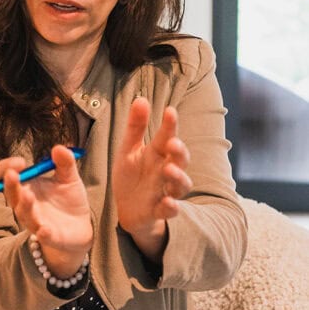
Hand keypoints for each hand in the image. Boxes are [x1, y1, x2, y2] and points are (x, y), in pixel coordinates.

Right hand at [0, 145, 91, 277]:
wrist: (81, 227)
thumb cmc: (69, 200)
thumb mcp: (69, 178)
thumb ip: (65, 163)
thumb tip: (59, 147)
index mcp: (26, 187)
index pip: (6, 176)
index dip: (7, 168)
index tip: (20, 162)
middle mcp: (25, 205)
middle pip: (11, 195)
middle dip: (10, 185)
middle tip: (13, 174)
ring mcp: (36, 221)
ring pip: (24, 214)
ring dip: (24, 205)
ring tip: (28, 195)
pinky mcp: (49, 237)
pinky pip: (43, 236)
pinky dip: (43, 233)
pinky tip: (44, 229)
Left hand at [112, 97, 191, 261]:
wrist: (127, 209)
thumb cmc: (131, 176)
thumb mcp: (128, 150)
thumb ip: (135, 127)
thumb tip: (141, 98)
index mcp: (157, 153)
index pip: (167, 136)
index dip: (170, 124)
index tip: (170, 111)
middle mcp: (166, 171)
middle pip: (180, 160)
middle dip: (180, 151)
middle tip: (173, 143)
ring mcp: (165, 191)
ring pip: (181, 184)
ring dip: (178, 177)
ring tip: (169, 169)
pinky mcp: (159, 210)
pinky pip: (170, 210)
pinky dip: (171, 206)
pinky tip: (167, 202)